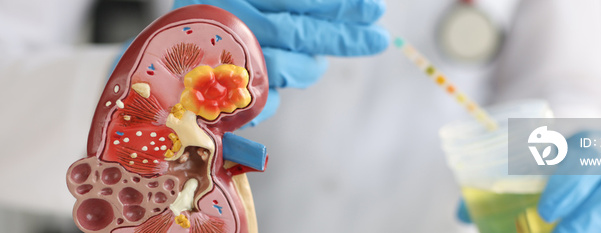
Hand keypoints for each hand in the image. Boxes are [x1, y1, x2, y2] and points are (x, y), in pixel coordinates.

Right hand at [173, 0, 389, 126]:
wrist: (152, 47)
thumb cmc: (211, 13)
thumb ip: (291, 5)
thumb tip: (345, 9)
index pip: (301, 0)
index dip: (340, 6)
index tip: (373, 10)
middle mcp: (226, 20)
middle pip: (298, 33)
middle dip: (342, 37)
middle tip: (377, 37)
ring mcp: (220, 58)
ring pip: (284, 68)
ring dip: (309, 66)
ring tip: (316, 60)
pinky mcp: (214, 94)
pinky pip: (261, 99)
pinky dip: (277, 93)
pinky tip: (280, 81)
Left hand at [455, 131, 600, 232]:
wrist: (588, 165)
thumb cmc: (553, 166)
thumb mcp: (530, 163)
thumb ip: (498, 181)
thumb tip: (463, 211)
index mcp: (593, 144)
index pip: (590, 154)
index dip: (571, 182)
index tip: (545, 209)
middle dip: (590, 216)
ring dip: (600, 229)